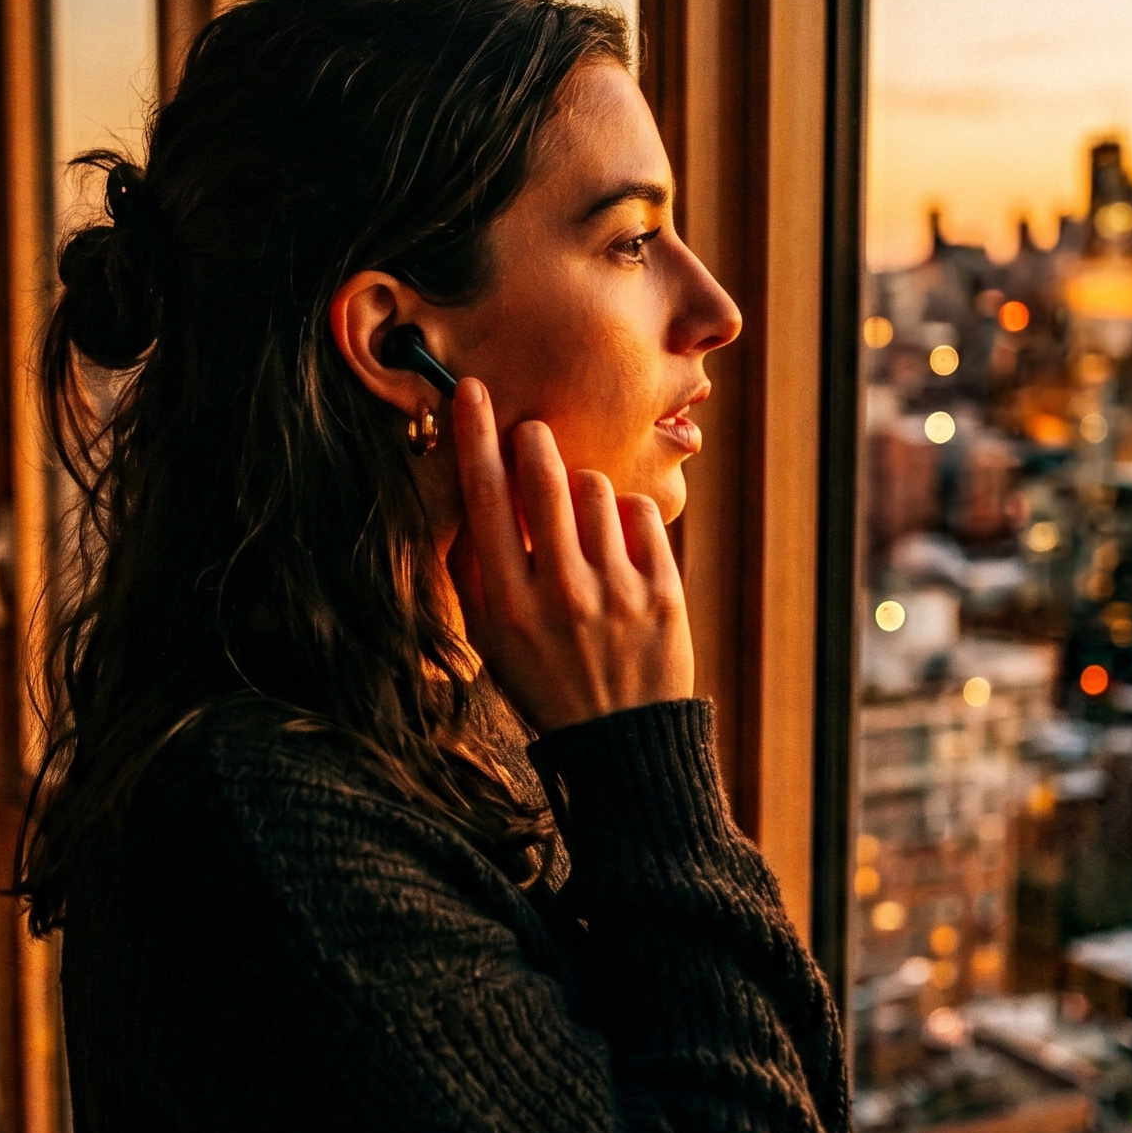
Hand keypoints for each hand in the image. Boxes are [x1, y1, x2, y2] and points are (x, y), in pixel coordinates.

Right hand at [445, 376, 694, 732]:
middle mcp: (561, 592)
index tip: (472, 390)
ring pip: (596, 488)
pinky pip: (641, 513)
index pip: (484, 500)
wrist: (620, 742)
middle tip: (533, 434)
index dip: (474, 436)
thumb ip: (474, 570)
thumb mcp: (490, 638)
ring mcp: (617, 591)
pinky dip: (627, 517)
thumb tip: (468, 494)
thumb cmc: (544, 682)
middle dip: (535, 438)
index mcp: (508, 605)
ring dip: (582, 489)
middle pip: (544, 476)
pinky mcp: (663, 592)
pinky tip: (618, 546)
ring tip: (581, 520)